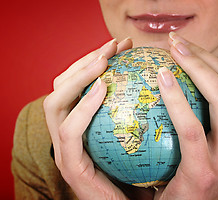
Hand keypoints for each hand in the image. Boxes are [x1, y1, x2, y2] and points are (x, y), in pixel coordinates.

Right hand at [43, 37, 132, 199]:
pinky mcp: (71, 167)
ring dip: (78, 76)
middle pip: (59, 87)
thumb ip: (138, 109)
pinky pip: (70, 131)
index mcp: (78, 124)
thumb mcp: (139, 134)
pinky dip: (83, 106)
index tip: (120, 44)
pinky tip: (103, 87)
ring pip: (54, 103)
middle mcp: (65, 134)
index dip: (92, 60)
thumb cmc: (141, 174)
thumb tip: (162, 74)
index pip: (74, 84)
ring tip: (104, 60)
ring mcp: (64, 151)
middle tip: (113, 45)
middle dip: (83, 61)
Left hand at [154, 33, 217, 199]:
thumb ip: (185, 115)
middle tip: (174, 41)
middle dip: (204, 57)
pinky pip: (192, 129)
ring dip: (197, 68)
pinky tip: (161, 80)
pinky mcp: (206, 171)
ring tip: (169, 53)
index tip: (181, 44)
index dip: (209, 58)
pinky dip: (178, 100)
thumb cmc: (179, 176)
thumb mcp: (189, 144)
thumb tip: (158, 78)